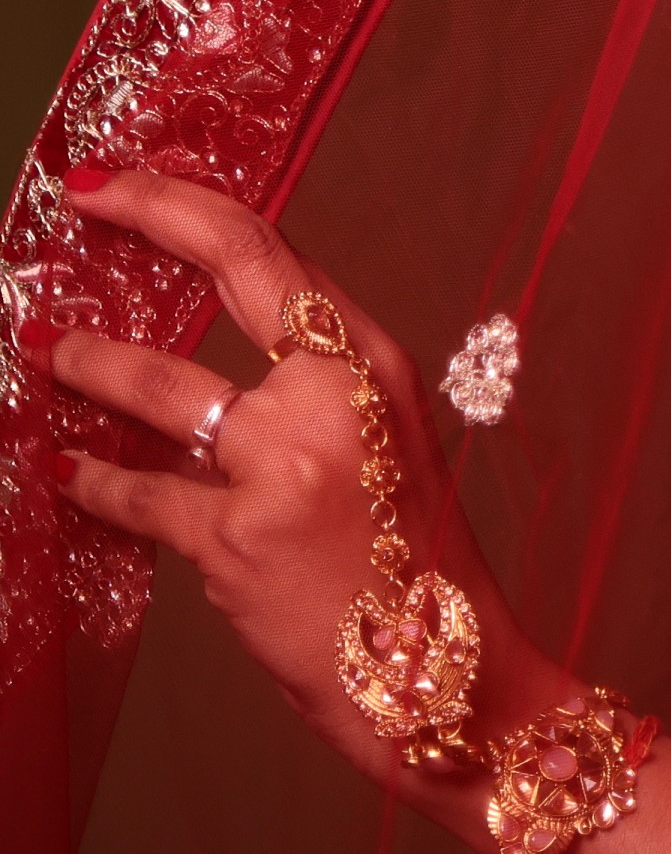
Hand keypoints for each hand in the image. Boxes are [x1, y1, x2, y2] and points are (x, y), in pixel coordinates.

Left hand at [36, 169, 571, 845]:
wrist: (439, 675)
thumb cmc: (409, 562)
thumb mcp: (381, 446)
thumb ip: (310, 391)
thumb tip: (212, 355)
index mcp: (375, 365)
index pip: (275, 252)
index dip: (191, 204)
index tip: (129, 179)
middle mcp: (333, 395)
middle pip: (229, 271)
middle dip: (144, 219)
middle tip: (81, 201)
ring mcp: (281, 463)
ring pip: (158, 388)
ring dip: (90, 366)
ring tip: (48, 355)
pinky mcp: (233, 538)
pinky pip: (140, 497)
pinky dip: (98, 485)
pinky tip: (70, 477)